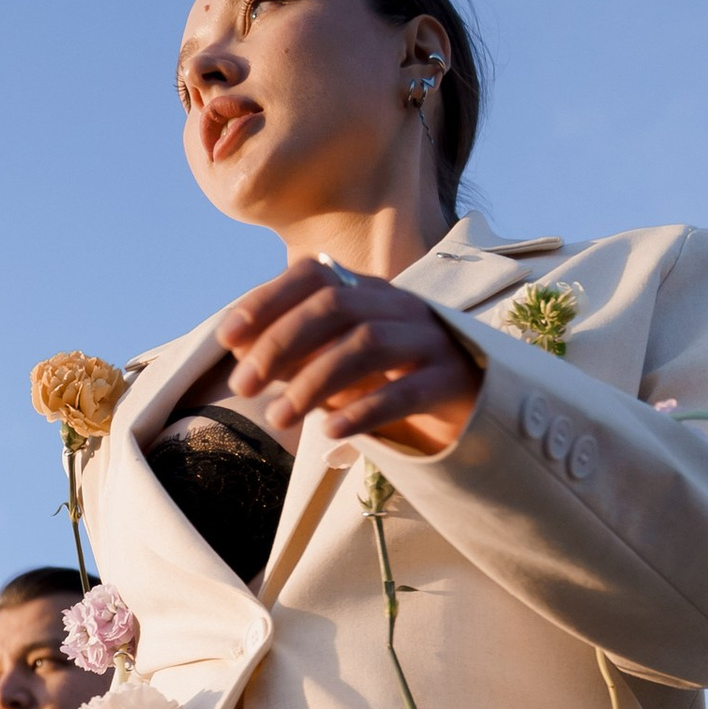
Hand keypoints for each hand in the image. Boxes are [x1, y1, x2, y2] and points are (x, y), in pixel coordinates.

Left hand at [217, 259, 480, 457]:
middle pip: (334, 306)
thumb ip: (300, 353)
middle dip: (280, 344)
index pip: (313, 276)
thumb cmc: (398, 382)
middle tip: (243, 387)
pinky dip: (364, 409)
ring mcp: (430, 341)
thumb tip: (241, 348)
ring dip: (313, 381)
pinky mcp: (453, 382)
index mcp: (370, 292)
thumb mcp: (344, 364)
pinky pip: (407, 390)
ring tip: (278, 418)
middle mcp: (400, 306)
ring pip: (366, 344)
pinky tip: (332, 432)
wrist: (479, 408)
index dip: (267, 300)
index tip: (228, 338)